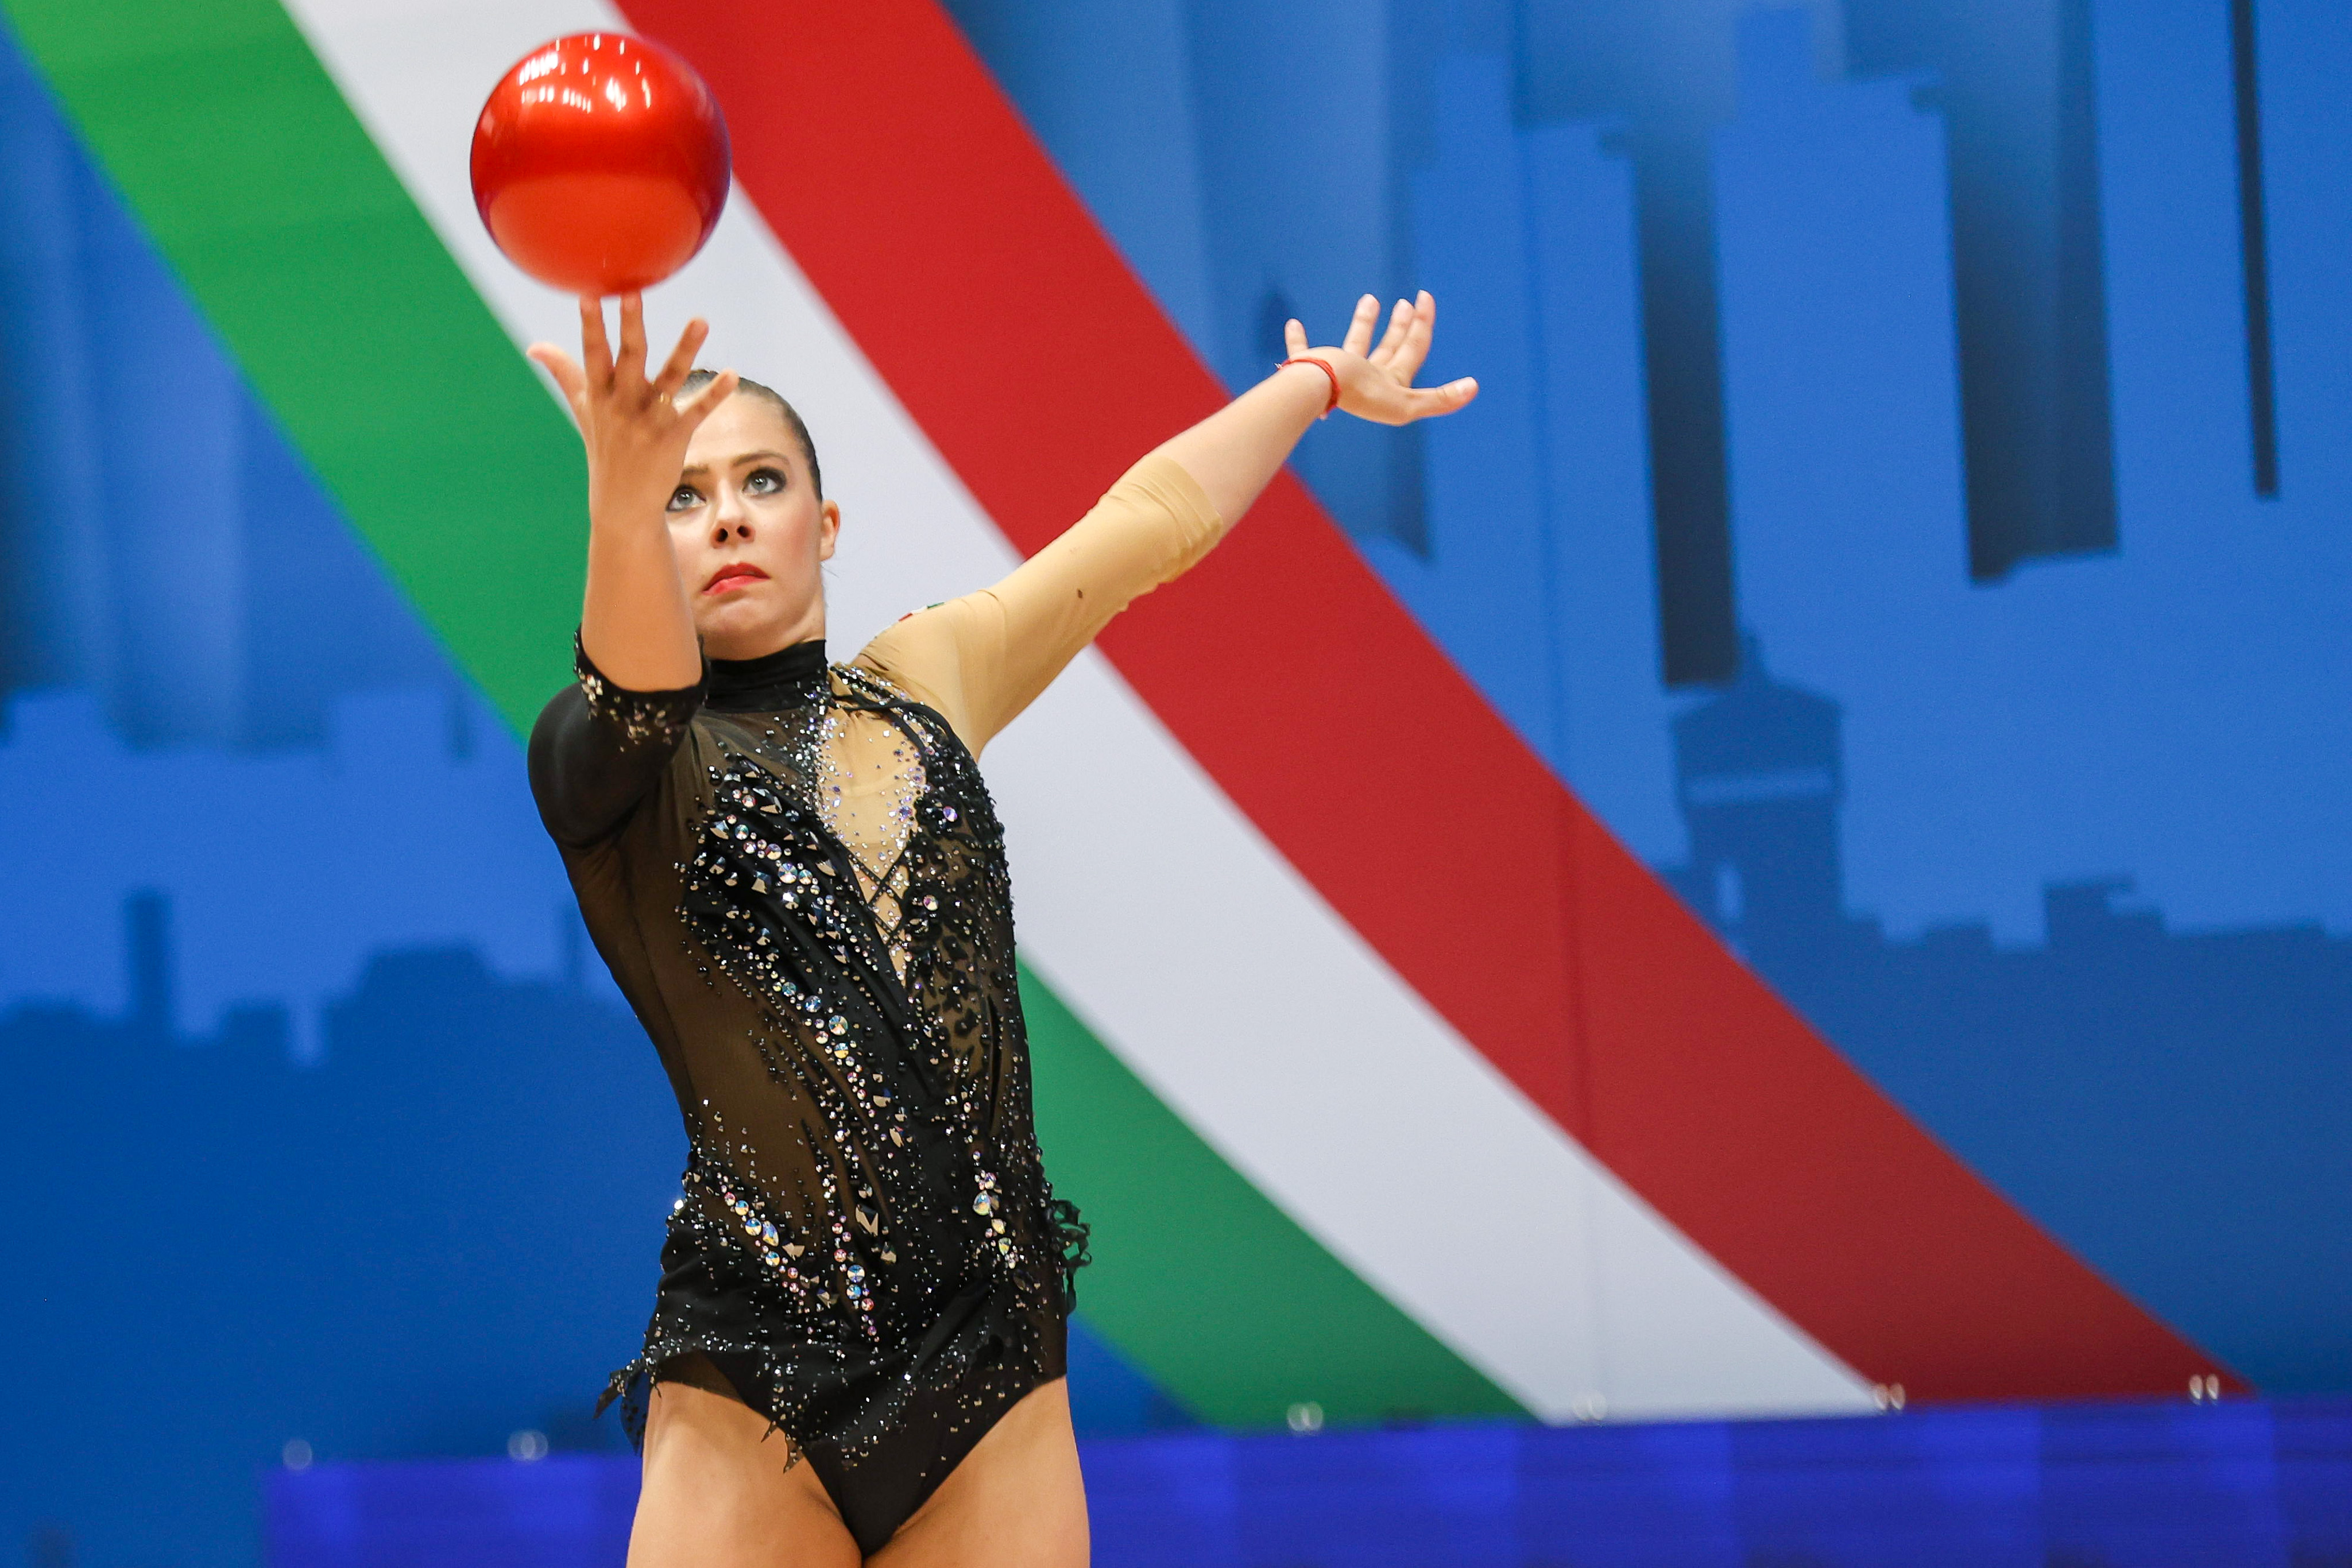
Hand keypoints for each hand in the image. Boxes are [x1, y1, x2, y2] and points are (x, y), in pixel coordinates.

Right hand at [527, 295, 738, 528]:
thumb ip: (564, 373)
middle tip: (633, 294)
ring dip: (685, 349)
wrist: (622, 503)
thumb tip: (534, 346)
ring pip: (669, 378)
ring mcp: (649, 421)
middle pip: (628, 359)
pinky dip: (715, 394)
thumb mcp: (583, 410)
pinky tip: (733, 375)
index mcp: (600, 394)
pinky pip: (697, 411)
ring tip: (701, 320)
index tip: (589, 295)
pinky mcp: (674, 437)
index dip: (590, 326)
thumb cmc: (604, 447)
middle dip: (630, 327)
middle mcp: (623, 404)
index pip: (593, 354)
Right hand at [1283, 291, 1476, 425]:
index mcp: (1389, 385)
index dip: (1423, 325)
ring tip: (1371, 299)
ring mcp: (1337, 374)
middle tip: (1407, 302)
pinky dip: (1297, 341)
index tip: (1424, 298)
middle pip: (1391, 347)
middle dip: (1402, 325)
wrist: (1316, 392)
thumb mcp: (1407, 403)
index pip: (1414, 349)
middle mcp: (1367, 379)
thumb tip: (1474, 387)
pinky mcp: (1308, 369)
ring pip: (1355, 343)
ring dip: (1364, 323)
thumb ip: (1441, 399)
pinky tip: (1294, 324)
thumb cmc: (1359, 395)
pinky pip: (1301, 352)